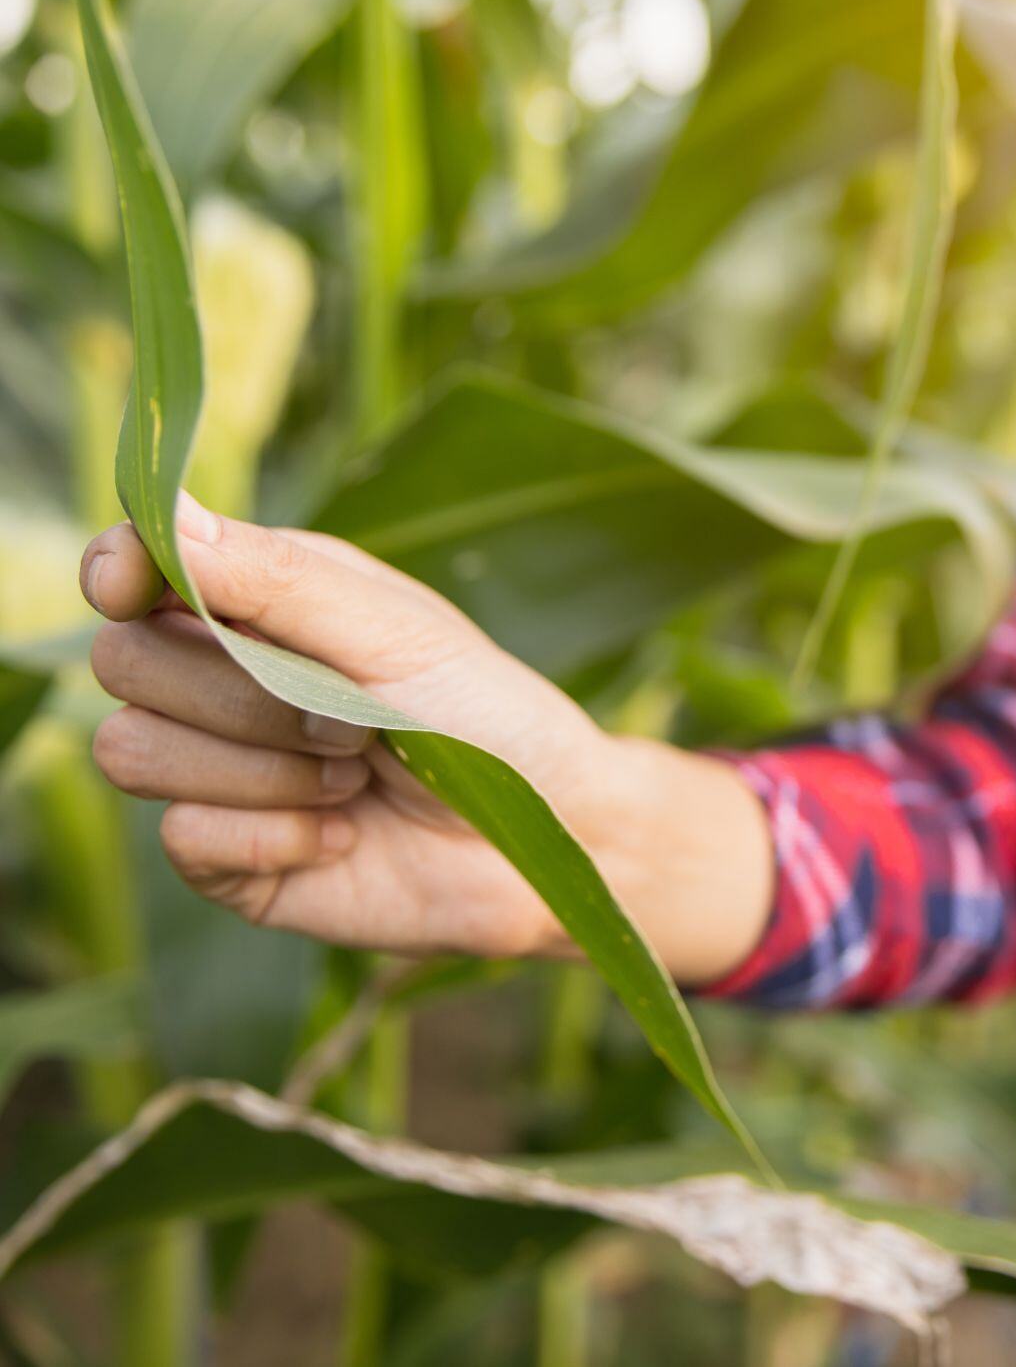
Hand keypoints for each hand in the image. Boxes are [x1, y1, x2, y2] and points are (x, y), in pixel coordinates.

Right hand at [80, 492, 772, 978]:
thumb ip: (277, 577)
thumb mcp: (393, 630)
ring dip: (263, 769)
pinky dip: (275, 835)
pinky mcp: (227, 858)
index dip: (119, 573)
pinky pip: (183, 837)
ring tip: (354, 777)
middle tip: (352, 720)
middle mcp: (220, 681)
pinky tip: (343, 835)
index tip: (131, 586)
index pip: (133, 571)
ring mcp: (215, 772)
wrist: (537, 838)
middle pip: (125, 663)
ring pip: (133, 751)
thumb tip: (169, 516)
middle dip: (243, 694)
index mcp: (259, 604)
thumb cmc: (485, 715)